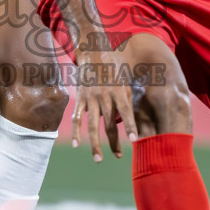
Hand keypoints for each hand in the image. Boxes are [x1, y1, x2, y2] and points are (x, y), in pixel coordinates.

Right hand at [69, 47, 137, 162]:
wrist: (93, 50)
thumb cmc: (114, 65)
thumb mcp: (126, 78)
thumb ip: (128, 98)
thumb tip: (131, 119)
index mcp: (118, 90)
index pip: (125, 111)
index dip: (129, 126)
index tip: (134, 140)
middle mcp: (104, 95)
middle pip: (109, 123)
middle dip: (114, 142)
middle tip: (118, 156)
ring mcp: (90, 98)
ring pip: (92, 125)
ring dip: (95, 143)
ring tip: (99, 159)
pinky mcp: (80, 98)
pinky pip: (77, 118)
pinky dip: (76, 132)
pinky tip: (77, 145)